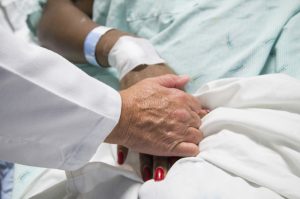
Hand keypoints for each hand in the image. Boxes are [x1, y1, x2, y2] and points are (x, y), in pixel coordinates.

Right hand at [116, 64, 206, 180]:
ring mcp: (179, 131)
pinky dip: (191, 150)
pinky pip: (193, 150)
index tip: (185, 115)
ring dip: (191, 137)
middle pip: (199, 122)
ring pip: (198, 136)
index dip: (193, 112)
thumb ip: (172, 80)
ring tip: (180, 138)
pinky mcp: (172, 147)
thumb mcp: (152, 82)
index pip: (198, 107)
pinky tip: (182, 148)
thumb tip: (187, 78)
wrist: (120, 116)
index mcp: (181, 98)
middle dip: (192, 124)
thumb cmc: (134, 98)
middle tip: (180, 127)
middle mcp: (183, 115)